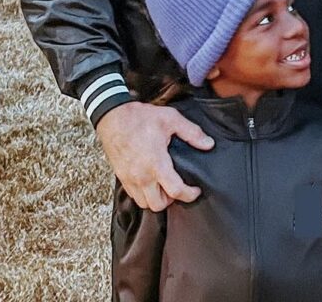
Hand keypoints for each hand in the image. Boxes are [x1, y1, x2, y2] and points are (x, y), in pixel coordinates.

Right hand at [96, 100, 213, 211]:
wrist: (113, 117)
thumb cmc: (140, 117)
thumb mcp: (171, 119)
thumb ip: (192, 132)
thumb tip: (208, 144)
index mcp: (156, 164)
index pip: (175, 191)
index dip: (190, 194)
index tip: (196, 190)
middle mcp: (142, 176)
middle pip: (158, 205)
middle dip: (172, 200)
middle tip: (179, 187)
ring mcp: (129, 179)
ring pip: (144, 203)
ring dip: (156, 199)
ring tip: (165, 185)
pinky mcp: (121, 177)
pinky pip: (133, 196)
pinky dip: (144, 194)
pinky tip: (151, 181)